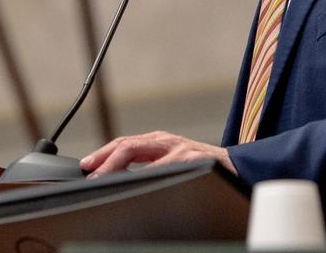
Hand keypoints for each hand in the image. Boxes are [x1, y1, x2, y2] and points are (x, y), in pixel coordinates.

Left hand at [79, 130, 237, 176]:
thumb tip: (115, 179)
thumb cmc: (203, 169)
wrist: (240, 169)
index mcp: (159, 143)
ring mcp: (182, 150)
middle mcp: (167, 142)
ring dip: (119, 167)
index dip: (102, 154)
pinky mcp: (197, 160)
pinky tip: (138, 183)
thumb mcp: (172, 163)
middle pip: (128, 146)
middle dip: (105, 160)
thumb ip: (149, 166)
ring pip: (143, 153)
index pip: (123, 144)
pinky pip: (168, 167)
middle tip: (90, 176)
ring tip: (104, 179)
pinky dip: (150, 175)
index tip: (85, 166)